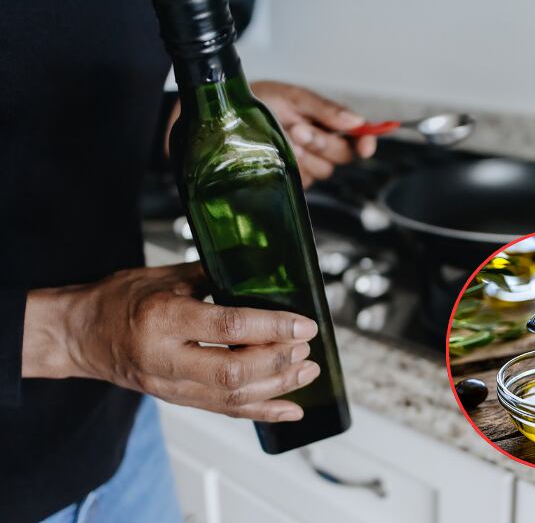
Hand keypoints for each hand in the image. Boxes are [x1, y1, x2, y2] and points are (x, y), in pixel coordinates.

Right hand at [22, 263, 319, 421]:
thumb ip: (213, 275)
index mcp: (163, 319)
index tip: (303, 324)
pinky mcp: (176, 400)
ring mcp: (169, 386)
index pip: (228, 327)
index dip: (272, 328)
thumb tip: (258, 272)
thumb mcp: (163, 276)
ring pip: (233, 396)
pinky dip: (262, 412)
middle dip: (279, 362)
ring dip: (278, 387)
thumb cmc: (118, 300)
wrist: (80, 334)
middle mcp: (166, 358)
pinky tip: (290, 408)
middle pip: (234, 371)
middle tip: (306, 347)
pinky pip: (224, 411)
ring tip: (306, 371)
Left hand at [249, 81, 376, 187]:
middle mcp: (323, 144)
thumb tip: (356, 121)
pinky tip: (278, 154)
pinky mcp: (295, 179)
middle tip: (299, 129)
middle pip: (343, 155)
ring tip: (283, 139)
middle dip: (322, 143)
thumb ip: (326, 109)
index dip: (366, 142)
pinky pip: (304, 181)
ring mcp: (309, 163)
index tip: (366, 146)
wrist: (231, 115)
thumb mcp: (294, 97)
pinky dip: (292, 167)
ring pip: (324, 170)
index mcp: (329, 122)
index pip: (358, 137)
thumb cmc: (262, 100)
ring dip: (304, 155)